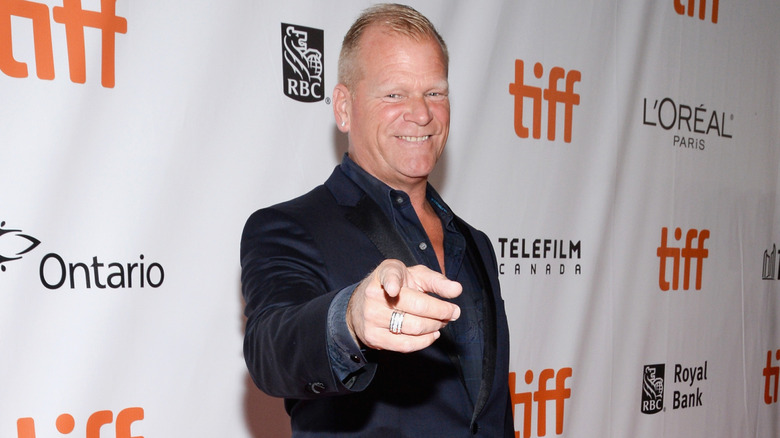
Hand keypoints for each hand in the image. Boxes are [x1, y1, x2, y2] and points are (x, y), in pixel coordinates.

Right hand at [346, 259, 461, 352]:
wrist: (362, 305)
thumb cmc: (397, 285)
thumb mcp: (414, 275)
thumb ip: (436, 281)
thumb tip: (457, 290)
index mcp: (385, 273)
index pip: (388, 277)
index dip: (391, 283)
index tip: (394, 289)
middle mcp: (374, 295)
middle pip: (416, 307)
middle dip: (442, 312)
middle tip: (453, 312)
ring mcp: (372, 318)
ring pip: (413, 327)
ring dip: (435, 326)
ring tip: (443, 322)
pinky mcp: (373, 337)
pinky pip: (405, 345)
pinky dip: (424, 341)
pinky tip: (432, 334)